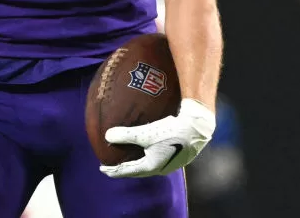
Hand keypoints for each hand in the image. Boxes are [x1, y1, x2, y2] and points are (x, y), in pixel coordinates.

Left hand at [99, 98, 215, 177]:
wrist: (196, 128)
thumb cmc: (171, 132)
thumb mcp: (146, 133)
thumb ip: (125, 135)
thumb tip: (107, 136)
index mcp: (152, 166)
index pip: (129, 171)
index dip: (114, 170)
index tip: (102, 169)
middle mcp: (161, 168)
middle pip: (138, 170)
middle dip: (125, 168)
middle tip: (112, 166)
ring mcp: (170, 163)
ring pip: (148, 165)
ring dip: (136, 162)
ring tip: (127, 157)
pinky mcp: (176, 155)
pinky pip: (156, 158)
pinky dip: (146, 155)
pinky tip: (145, 148)